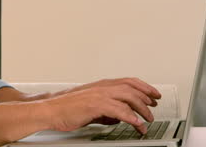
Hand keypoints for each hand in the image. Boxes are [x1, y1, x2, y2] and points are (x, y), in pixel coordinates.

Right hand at [43, 81, 160, 133]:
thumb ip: (107, 110)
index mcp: (102, 86)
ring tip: (148, 119)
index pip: (129, 81)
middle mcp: (102, 87)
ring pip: (128, 97)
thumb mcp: (91, 107)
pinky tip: (136, 123)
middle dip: (147, 97)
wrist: (51, 110)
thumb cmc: (67, 108)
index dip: (144, 87)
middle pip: (132, 88)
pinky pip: (119, 110)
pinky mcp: (95, 105)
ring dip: (141, 109)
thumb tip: (119, 117)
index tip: (153, 94)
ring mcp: (99, 95)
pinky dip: (130, 117)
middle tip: (155, 106)